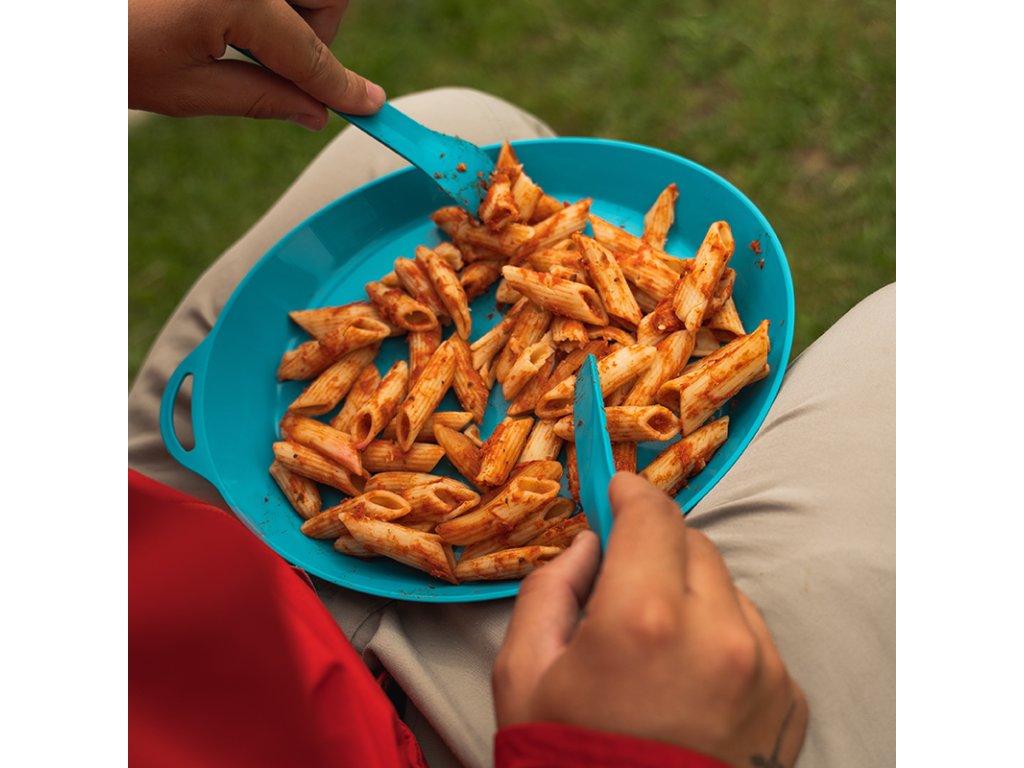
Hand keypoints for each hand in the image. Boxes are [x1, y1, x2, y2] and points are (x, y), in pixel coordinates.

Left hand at [128, 0, 384, 129]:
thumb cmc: (105, 46)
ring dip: (291, 10)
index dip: (342, 88)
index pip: (310, 56)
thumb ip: (263, 98)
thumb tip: (316, 112)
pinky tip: (224, 12)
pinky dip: (267, 2)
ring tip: (236, 29)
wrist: (50, 13)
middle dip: (312, 34)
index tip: (371, 106)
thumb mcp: (185, 88)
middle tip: (271, 58)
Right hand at [493, 472, 807, 767]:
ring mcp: (763, 670)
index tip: (617, 491)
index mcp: (644, 620)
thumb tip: (587, 547)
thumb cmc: (567, 759)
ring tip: (658, 648)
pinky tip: (690, 681)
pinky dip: (723, 640)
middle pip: (693, 544)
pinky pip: (755, 638)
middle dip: (656, 549)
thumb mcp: (524, 673)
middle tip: (625, 582)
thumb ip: (550, 589)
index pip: (651, 516)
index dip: (630, 494)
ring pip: (728, 589)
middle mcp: (718, 635)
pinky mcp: (788, 702)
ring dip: (692, 596)